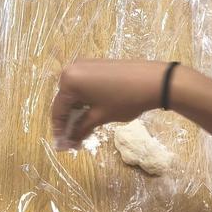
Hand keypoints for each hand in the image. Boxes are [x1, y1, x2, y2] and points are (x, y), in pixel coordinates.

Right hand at [52, 59, 167, 148]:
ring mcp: (84, 65)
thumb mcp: (100, 117)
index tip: (62, 146)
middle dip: (69, 121)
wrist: (154, 80)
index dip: (60, 130)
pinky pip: (84, 85)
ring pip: (75, 93)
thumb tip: (68, 142)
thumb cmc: (124, 99)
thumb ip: (80, 129)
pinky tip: (91, 113)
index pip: (58, 110)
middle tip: (74, 140)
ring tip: (83, 130)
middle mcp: (71, 70)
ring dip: (78, 111)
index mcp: (69, 81)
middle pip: (65, 101)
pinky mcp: (96, 65)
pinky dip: (85, 100)